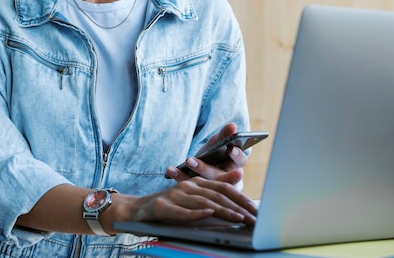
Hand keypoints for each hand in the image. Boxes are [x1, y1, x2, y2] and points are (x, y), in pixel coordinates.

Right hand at [131, 176, 257, 224]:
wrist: (137, 209)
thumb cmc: (170, 204)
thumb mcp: (193, 193)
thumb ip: (215, 184)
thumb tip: (238, 174)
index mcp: (196, 182)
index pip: (223, 188)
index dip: (240, 198)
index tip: (255, 210)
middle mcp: (187, 186)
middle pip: (216, 195)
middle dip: (237, 207)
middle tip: (252, 218)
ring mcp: (174, 196)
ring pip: (202, 202)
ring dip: (222, 211)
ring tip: (237, 218)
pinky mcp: (162, 207)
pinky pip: (181, 211)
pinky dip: (195, 213)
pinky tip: (207, 215)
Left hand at [165, 122, 247, 183]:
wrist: (201, 170)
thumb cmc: (214, 154)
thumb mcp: (218, 144)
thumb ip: (224, 135)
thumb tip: (232, 126)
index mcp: (235, 166)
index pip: (240, 161)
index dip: (237, 156)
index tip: (231, 150)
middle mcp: (226, 180)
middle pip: (219, 177)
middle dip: (206, 169)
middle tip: (193, 160)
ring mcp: (211, 187)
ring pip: (204, 182)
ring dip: (195, 172)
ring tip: (187, 161)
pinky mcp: (197, 192)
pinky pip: (188, 184)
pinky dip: (179, 176)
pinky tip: (171, 169)